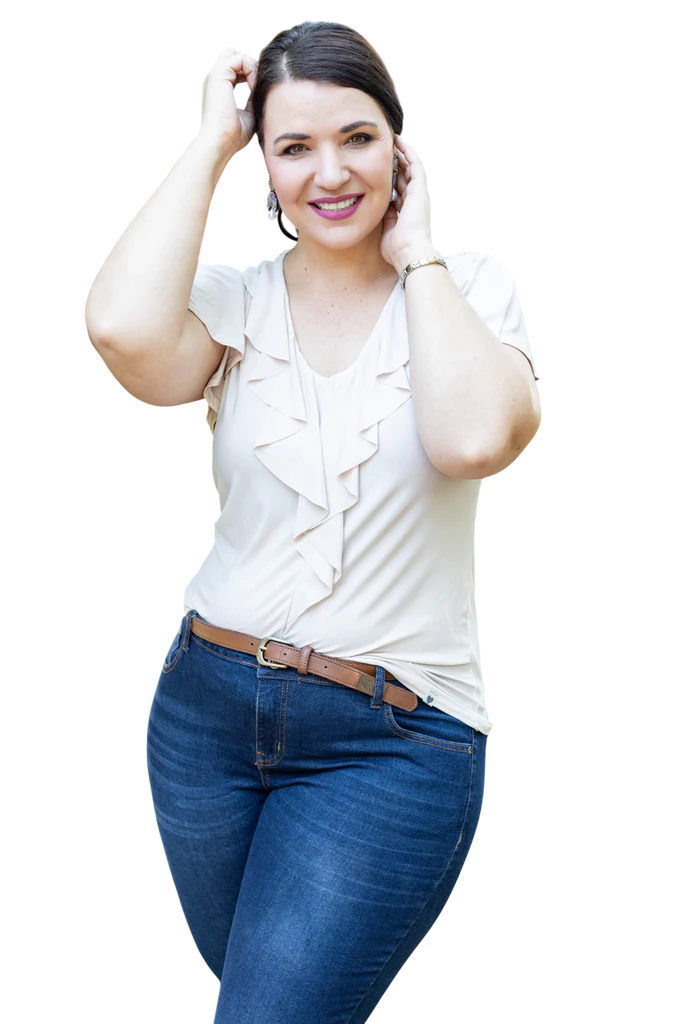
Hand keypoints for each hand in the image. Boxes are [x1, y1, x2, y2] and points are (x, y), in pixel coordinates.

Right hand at [198, 46, 257, 156]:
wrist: (221, 142)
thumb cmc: (234, 136)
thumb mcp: (248, 114)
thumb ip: (253, 101)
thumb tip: (265, 93)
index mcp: (221, 87)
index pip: (238, 67)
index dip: (252, 73)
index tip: (257, 91)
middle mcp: (216, 79)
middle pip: (235, 54)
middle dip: (250, 65)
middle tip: (257, 85)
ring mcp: (216, 75)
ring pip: (237, 53)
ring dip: (251, 67)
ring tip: (254, 87)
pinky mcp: (218, 75)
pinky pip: (239, 58)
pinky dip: (250, 69)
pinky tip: (252, 87)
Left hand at [380, 135, 434, 270]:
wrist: (409, 251)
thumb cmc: (396, 248)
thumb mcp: (385, 231)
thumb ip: (382, 219)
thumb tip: (373, 209)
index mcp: (404, 212)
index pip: (396, 191)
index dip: (388, 179)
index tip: (376, 170)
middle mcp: (413, 201)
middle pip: (403, 178)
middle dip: (394, 164)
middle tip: (382, 150)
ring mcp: (418, 194)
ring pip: (409, 169)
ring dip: (401, 154)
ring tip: (392, 141)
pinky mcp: (420, 189)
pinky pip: (414, 165)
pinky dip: (407, 152)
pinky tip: (399, 142)